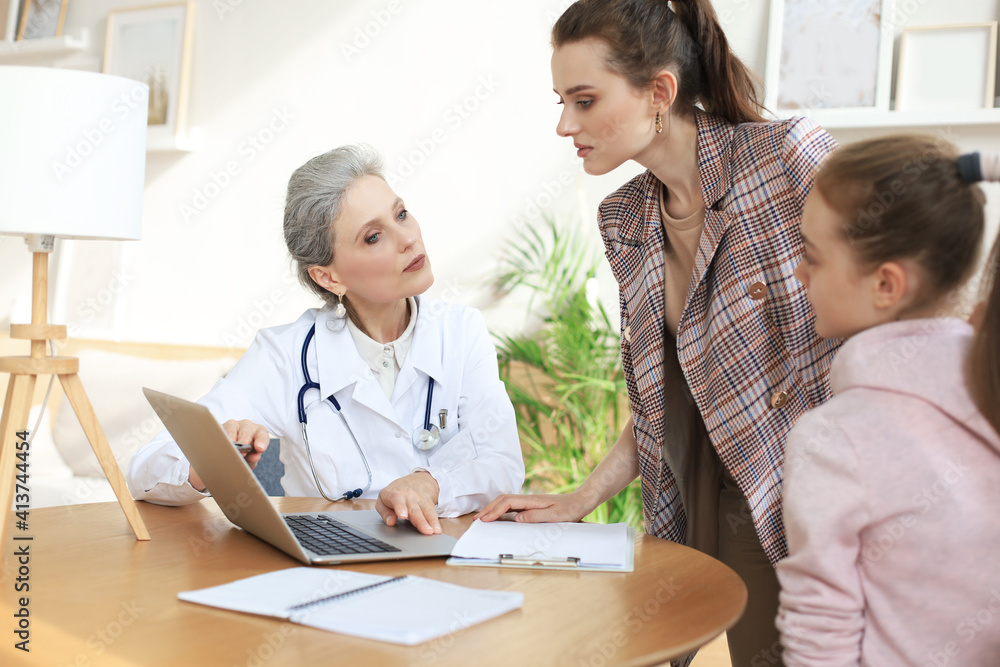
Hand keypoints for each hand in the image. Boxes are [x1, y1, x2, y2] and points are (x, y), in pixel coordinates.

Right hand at [188, 419, 269, 491]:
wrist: (230, 452)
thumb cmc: (245, 454)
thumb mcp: (250, 458)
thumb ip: (253, 457)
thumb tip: (255, 457)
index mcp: (259, 431)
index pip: (262, 435)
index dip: (261, 442)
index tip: (260, 449)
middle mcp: (246, 425)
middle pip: (245, 433)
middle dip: (243, 443)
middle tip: (241, 453)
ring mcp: (232, 425)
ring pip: (230, 431)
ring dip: (229, 441)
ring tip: (228, 451)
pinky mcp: (220, 427)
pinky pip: (218, 432)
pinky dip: (218, 440)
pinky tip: (217, 447)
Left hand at [375, 471, 440, 534]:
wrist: (415, 481)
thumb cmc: (395, 493)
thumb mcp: (383, 499)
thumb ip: (384, 512)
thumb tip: (390, 522)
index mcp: (395, 494)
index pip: (397, 500)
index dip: (400, 507)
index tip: (402, 516)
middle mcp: (409, 496)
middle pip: (414, 509)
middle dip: (420, 520)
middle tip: (425, 530)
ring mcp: (420, 499)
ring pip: (425, 511)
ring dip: (430, 522)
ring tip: (433, 531)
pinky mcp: (429, 503)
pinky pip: (432, 512)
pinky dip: (435, 522)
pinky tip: (437, 530)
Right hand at [475, 491, 594, 523]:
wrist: (581, 501)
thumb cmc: (570, 508)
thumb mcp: (555, 515)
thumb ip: (535, 516)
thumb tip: (516, 518)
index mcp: (532, 500)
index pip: (507, 503)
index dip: (494, 511)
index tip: (484, 520)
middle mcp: (529, 499)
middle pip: (503, 500)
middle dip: (489, 509)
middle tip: (477, 519)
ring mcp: (530, 501)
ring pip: (506, 502)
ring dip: (494, 509)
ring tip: (483, 518)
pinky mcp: (533, 506)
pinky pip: (513, 506)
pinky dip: (502, 510)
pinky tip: (499, 516)